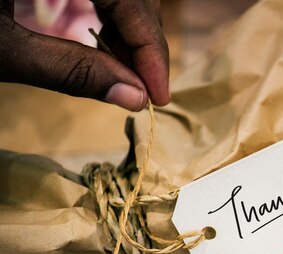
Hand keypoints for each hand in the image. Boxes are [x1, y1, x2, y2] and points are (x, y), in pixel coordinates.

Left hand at [0, 0, 168, 110]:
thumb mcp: (3, 50)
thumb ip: (68, 69)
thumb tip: (133, 98)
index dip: (150, 48)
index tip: (158, 95)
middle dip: (144, 42)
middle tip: (142, 90)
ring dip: (129, 32)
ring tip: (123, 75)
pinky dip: (110, 17)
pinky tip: (105, 47)